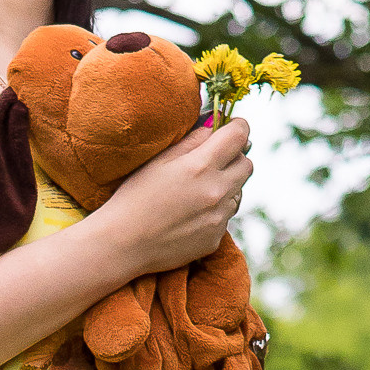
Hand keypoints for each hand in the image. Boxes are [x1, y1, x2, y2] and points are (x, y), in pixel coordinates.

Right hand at [96, 115, 251, 273]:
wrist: (122, 244)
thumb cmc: (135, 196)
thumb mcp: (159, 160)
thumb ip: (193, 140)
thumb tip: (216, 125)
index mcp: (202, 166)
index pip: (240, 135)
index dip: (238, 126)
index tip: (231, 126)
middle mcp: (216, 191)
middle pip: (247, 163)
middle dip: (235, 156)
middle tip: (215, 159)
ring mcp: (218, 218)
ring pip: (239, 191)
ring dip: (228, 184)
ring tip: (199, 189)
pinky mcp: (215, 239)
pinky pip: (226, 216)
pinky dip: (217, 210)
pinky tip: (192, 213)